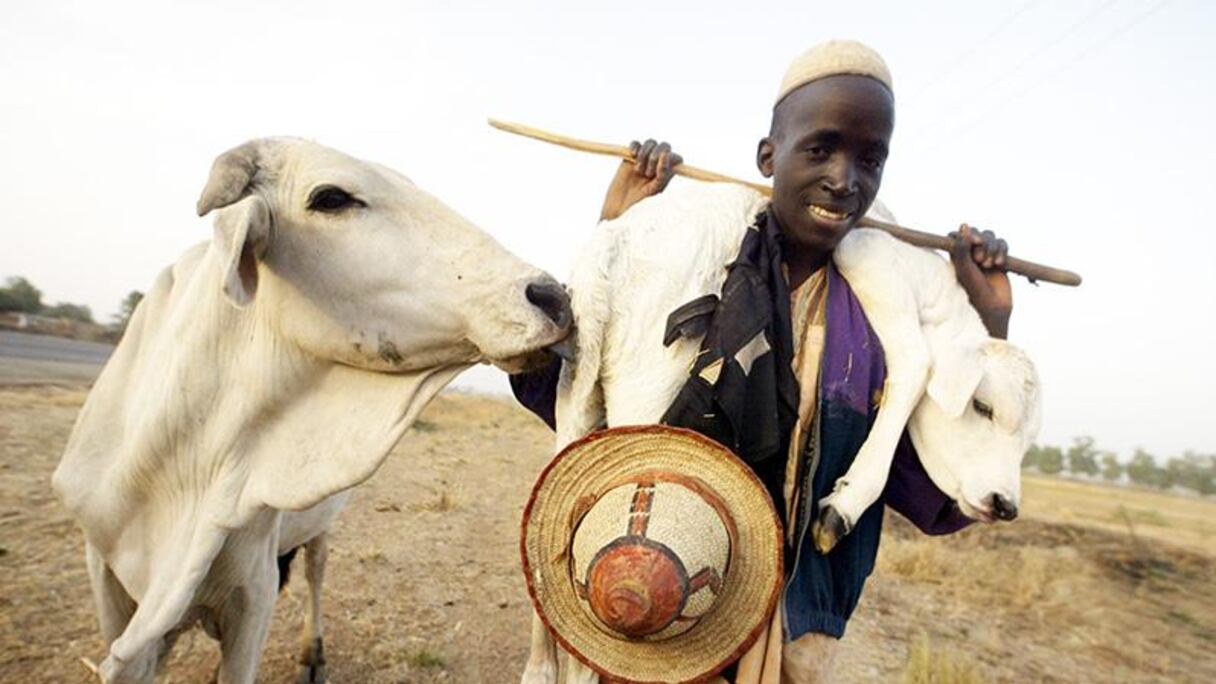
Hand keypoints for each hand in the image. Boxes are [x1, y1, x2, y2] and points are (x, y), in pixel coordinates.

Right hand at [599, 139, 681, 220]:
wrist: (620, 204)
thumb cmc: (640, 200)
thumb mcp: (655, 188)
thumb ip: (662, 173)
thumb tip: (666, 154)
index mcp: (667, 172)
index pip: (677, 158)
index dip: (670, 159)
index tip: (660, 170)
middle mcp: (658, 163)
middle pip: (665, 146)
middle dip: (656, 156)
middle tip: (647, 173)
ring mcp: (644, 158)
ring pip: (651, 143)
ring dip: (645, 154)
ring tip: (638, 170)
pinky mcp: (631, 156)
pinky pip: (636, 143)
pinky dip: (635, 147)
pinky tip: (632, 156)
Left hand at [949, 223, 1011, 338]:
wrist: (993, 309)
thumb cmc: (973, 292)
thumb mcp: (965, 270)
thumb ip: (962, 249)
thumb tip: (963, 225)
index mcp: (956, 255)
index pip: (958, 235)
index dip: (966, 234)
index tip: (974, 242)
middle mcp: (970, 254)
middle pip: (976, 233)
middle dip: (982, 242)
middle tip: (980, 260)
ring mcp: (985, 255)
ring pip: (990, 237)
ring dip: (992, 248)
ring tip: (990, 265)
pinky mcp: (1000, 259)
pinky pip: (1002, 244)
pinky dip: (1002, 250)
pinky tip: (999, 264)